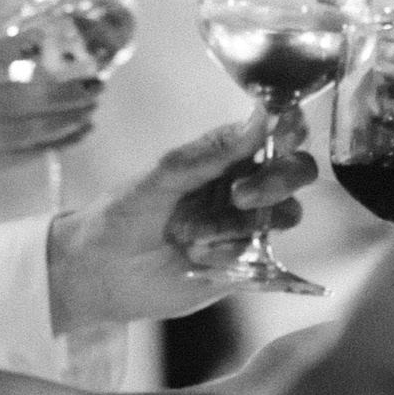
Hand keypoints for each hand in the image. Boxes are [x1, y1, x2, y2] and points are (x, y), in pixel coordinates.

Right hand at [0, 31, 102, 214]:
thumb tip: (47, 29)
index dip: (12, 42)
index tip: (49, 33)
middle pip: (7, 99)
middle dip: (57, 93)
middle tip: (94, 86)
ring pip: (17, 132)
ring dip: (61, 122)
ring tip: (90, 110)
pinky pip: (19, 156)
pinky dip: (53, 144)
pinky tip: (79, 133)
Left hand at [48, 109, 317, 330]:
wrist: (99, 273)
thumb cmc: (122, 215)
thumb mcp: (159, 176)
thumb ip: (208, 153)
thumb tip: (258, 121)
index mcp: (225, 157)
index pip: (275, 134)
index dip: (290, 130)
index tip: (284, 134)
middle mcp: (243, 188)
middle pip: (294, 173)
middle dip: (279, 180)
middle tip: (241, 196)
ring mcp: (246, 228)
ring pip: (285, 215)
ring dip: (248, 223)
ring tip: (198, 236)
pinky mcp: (245, 268)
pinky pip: (267, 259)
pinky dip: (234, 256)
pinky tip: (198, 259)